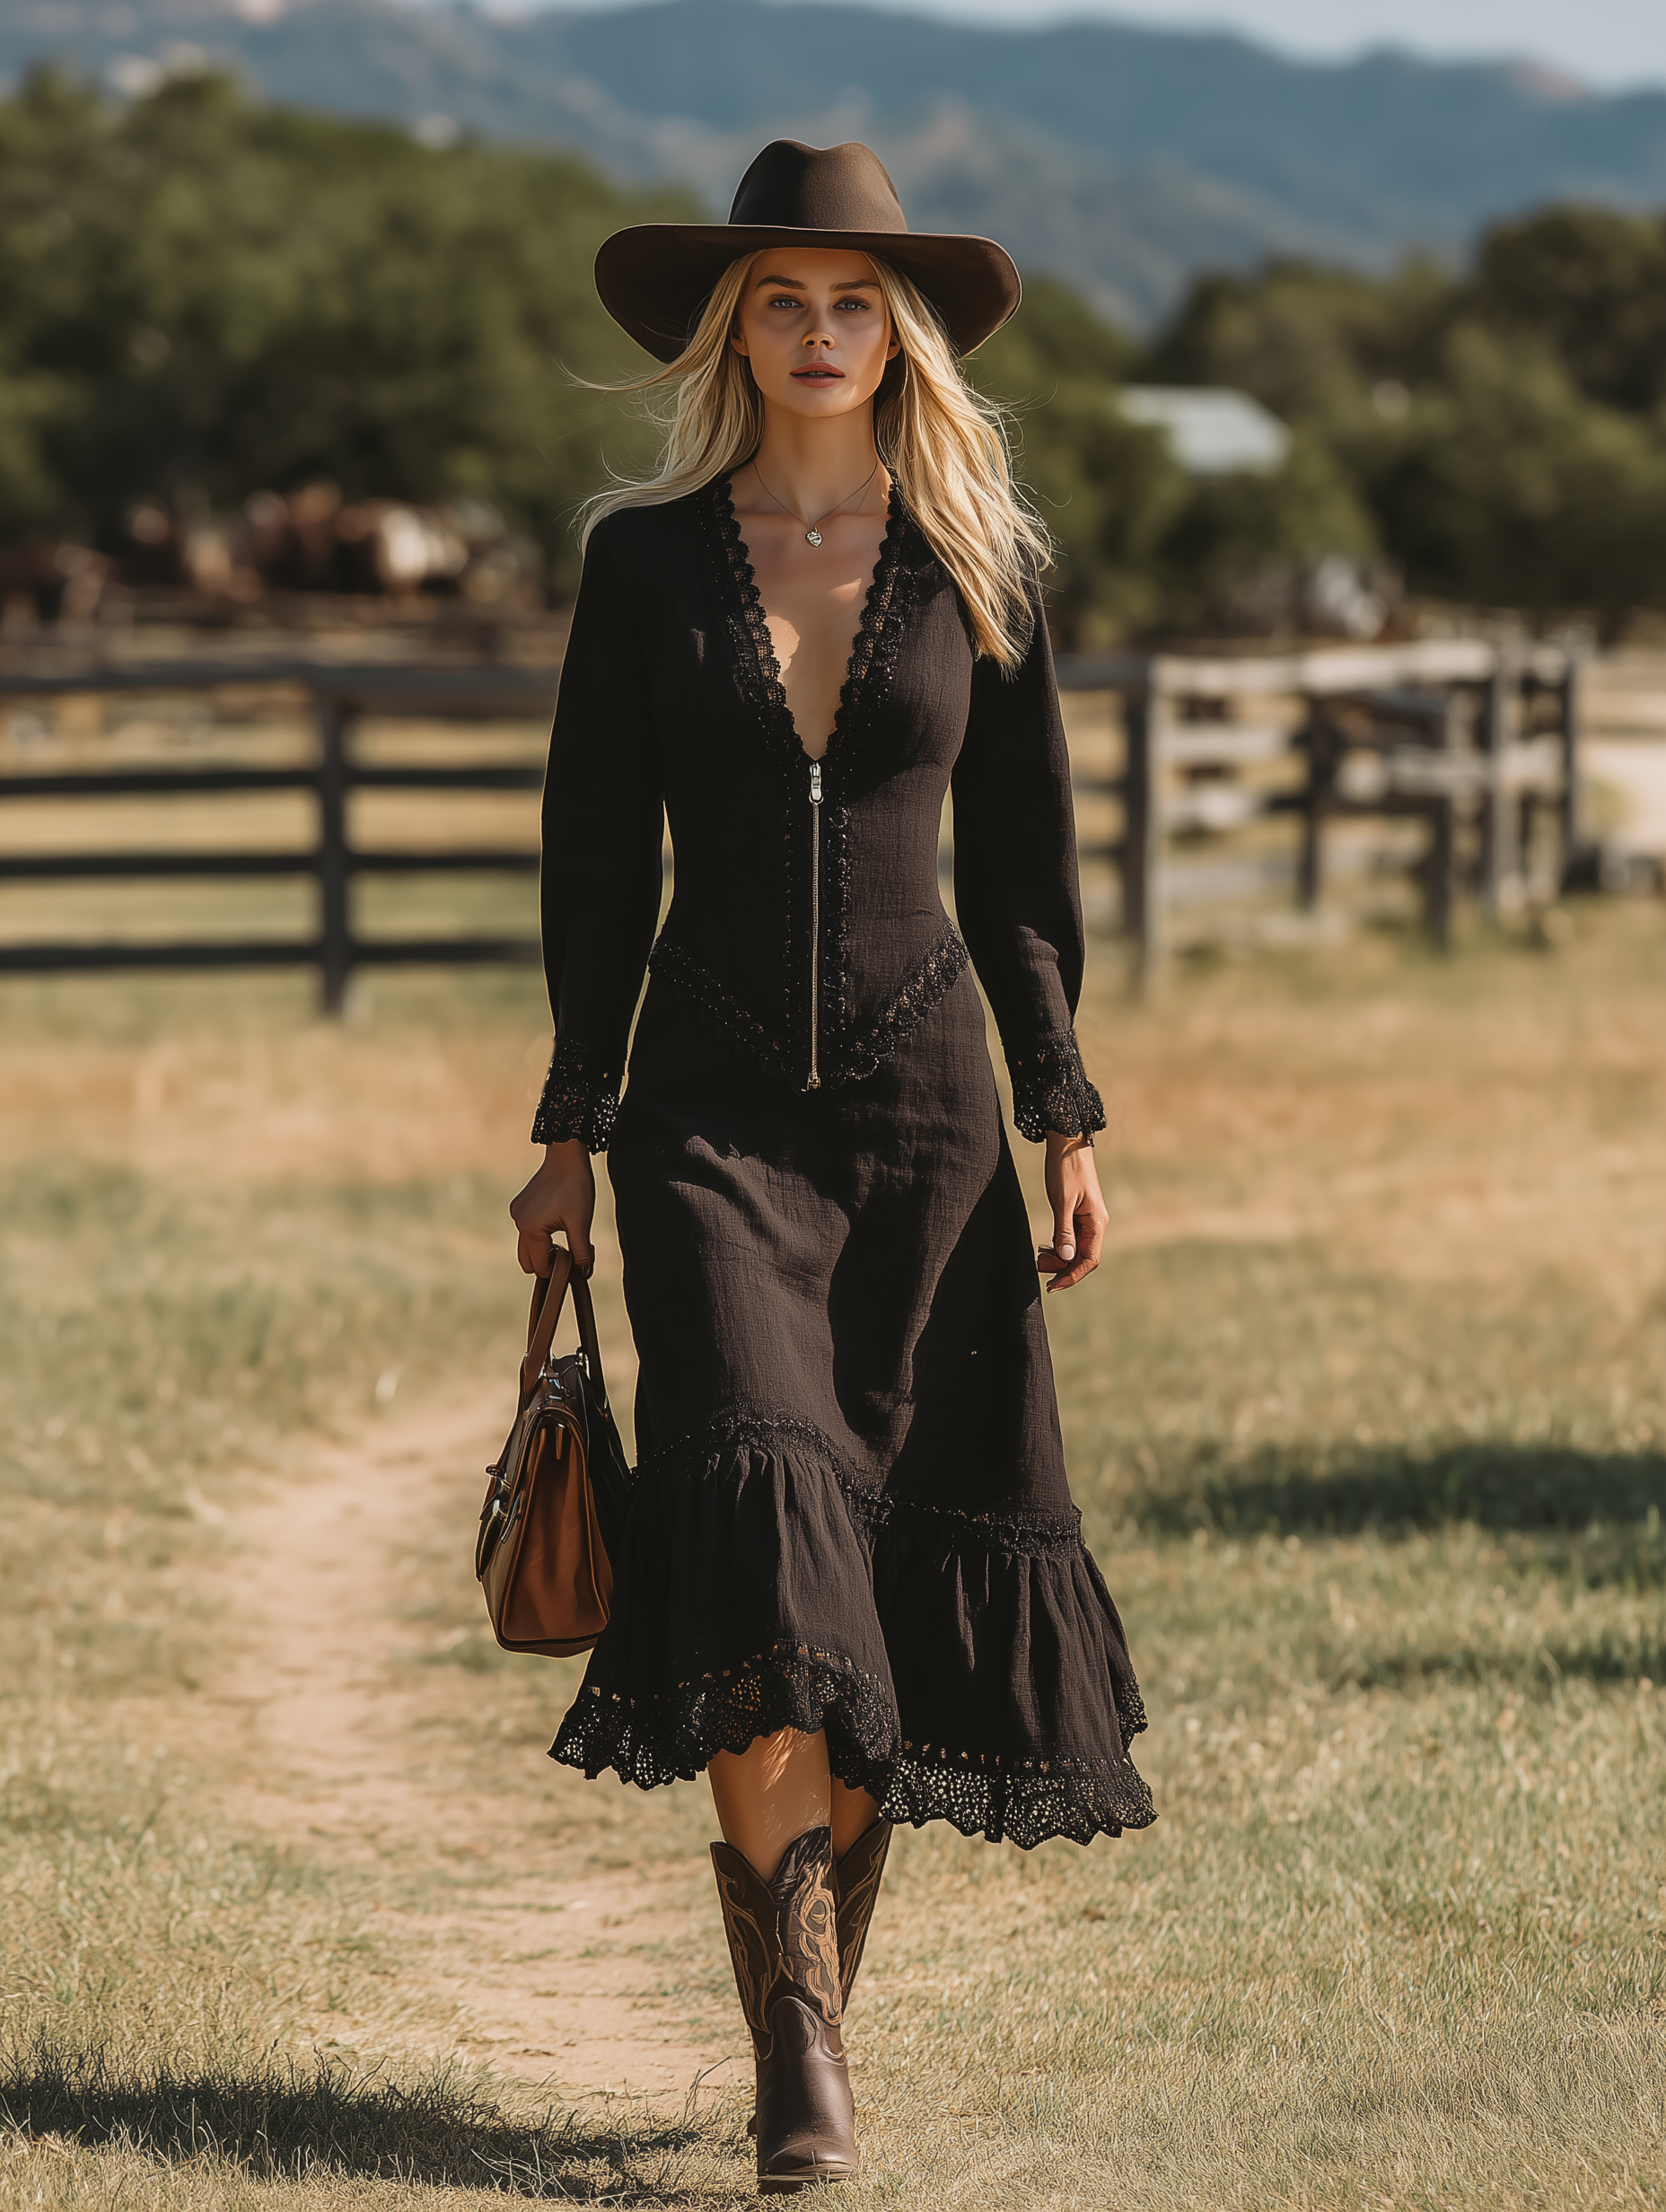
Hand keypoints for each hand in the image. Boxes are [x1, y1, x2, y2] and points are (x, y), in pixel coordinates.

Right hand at [509, 1140, 595, 1276]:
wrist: (566, 1157)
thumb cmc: (574, 1188)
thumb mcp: (581, 1223)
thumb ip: (581, 1252)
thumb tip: (584, 1273)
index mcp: (530, 1229)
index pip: (539, 1267)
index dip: (557, 1270)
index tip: (574, 1261)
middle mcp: (518, 1222)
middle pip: (528, 1261)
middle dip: (547, 1262)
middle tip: (569, 1250)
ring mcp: (517, 1213)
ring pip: (527, 1245)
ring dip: (544, 1247)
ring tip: (566, 1233)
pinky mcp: (520, 1205)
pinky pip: (528, 1230)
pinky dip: (541, 1234)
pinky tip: (558, 1221)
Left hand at [1037, 1131, 1107, 1292]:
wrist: (1067, 1142)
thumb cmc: (1065, 1169)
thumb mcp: (1062, 1201)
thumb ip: (1063, 1231)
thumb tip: (1065, 1258)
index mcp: (1097, 1222)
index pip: (1089, 1260)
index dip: (1071, 1275)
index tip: (1052, 1285)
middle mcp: (1096, 1223)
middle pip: (1083, 1257)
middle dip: (1062, 1267)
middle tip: (1037, 1266)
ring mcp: (1088, 1219)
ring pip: (1076, 1249)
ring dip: (1059, 1258)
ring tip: (1038, 1257)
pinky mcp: (1078, 1213)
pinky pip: (1071, 1238)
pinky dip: (1059, 1246)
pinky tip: (1045, 1247)